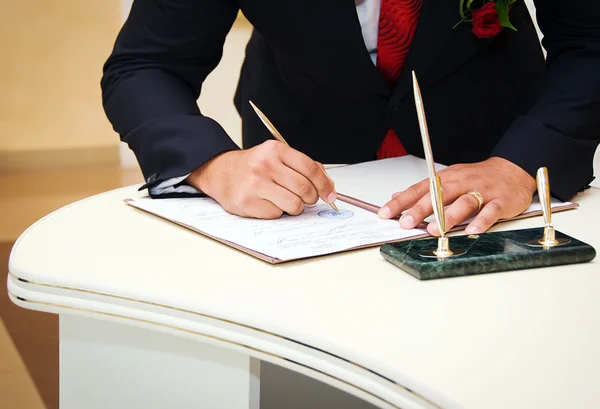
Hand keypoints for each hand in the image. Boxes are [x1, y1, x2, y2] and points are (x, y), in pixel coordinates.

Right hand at [187, 140, 336, 218]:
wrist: (221, 172)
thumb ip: (303, 167)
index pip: (310, 168)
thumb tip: (328, 186)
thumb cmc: (253, 166)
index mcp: (275, 150)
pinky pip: (277, 213)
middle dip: (312, 198)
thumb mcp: (276, 157)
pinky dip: (278, 211)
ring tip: (287, 201)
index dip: (325, 184)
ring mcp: (255, 184)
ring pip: (294, 204)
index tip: (330, 194)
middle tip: (308, 199)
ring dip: (296, 207)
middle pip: (304, 188)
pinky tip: (268, 202)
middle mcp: (265, 165)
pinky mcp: (248, 202)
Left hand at [378, 157, 536, 235]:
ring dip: (448, 216)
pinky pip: (490, 211)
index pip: (419, 189)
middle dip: (420, 209)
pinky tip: (472, 231)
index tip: (386, 213)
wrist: (513, 169)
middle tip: (405, 222)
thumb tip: (397, 197)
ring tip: (434, 229)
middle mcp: (461, 183)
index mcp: (446, 179)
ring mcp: (481, 192)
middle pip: (438, 195)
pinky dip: (481, 222)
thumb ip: (423, 190)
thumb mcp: (447, 179)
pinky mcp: (500, 201)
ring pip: (463, 203)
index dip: (402, 202)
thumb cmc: (477, 178)